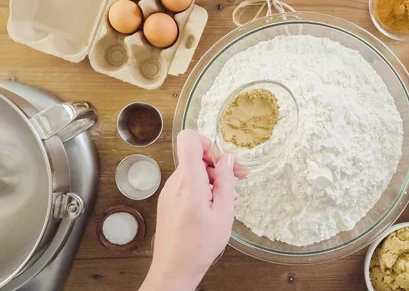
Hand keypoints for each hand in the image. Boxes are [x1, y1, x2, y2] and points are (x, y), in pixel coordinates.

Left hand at [140, 130, 236, 290]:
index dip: (208, 142)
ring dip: (213, 179)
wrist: (174, 269)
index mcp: (189, 182)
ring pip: (193, 171)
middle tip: (239, 178)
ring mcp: (169, 192)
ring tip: (229, 199)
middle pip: (196, 156)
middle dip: (219, 165)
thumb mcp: (223, 212)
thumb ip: (226, 181)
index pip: (189, 139)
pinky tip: (215, 206)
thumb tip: (228, 158)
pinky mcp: (169, 201)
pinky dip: (203, 189)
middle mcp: (175, 183)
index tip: (222, 159)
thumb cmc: (198, 246)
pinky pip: (187, 184)